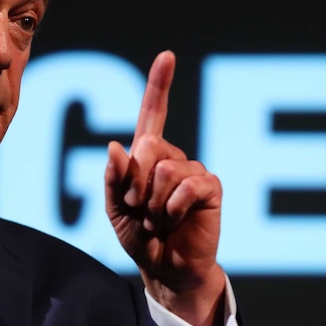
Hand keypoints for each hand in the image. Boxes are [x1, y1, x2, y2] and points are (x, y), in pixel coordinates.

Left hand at [105, 50, 225, 325]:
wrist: (165, 268)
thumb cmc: (139, 236)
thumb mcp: (115, 209)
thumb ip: (114, 179)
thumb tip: (115, 146)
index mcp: (147, 156)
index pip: (153, 114)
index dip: (159, 85)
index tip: (167, 57)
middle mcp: (171, 156)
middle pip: (148, 146)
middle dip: (135, 183)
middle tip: (140, 208)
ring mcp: (193, 170)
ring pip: (166, 169)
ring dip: (153, 203)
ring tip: (158, 219)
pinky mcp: (211, 188)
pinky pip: (188, 185)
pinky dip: (173, 207)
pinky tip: (175, 220)